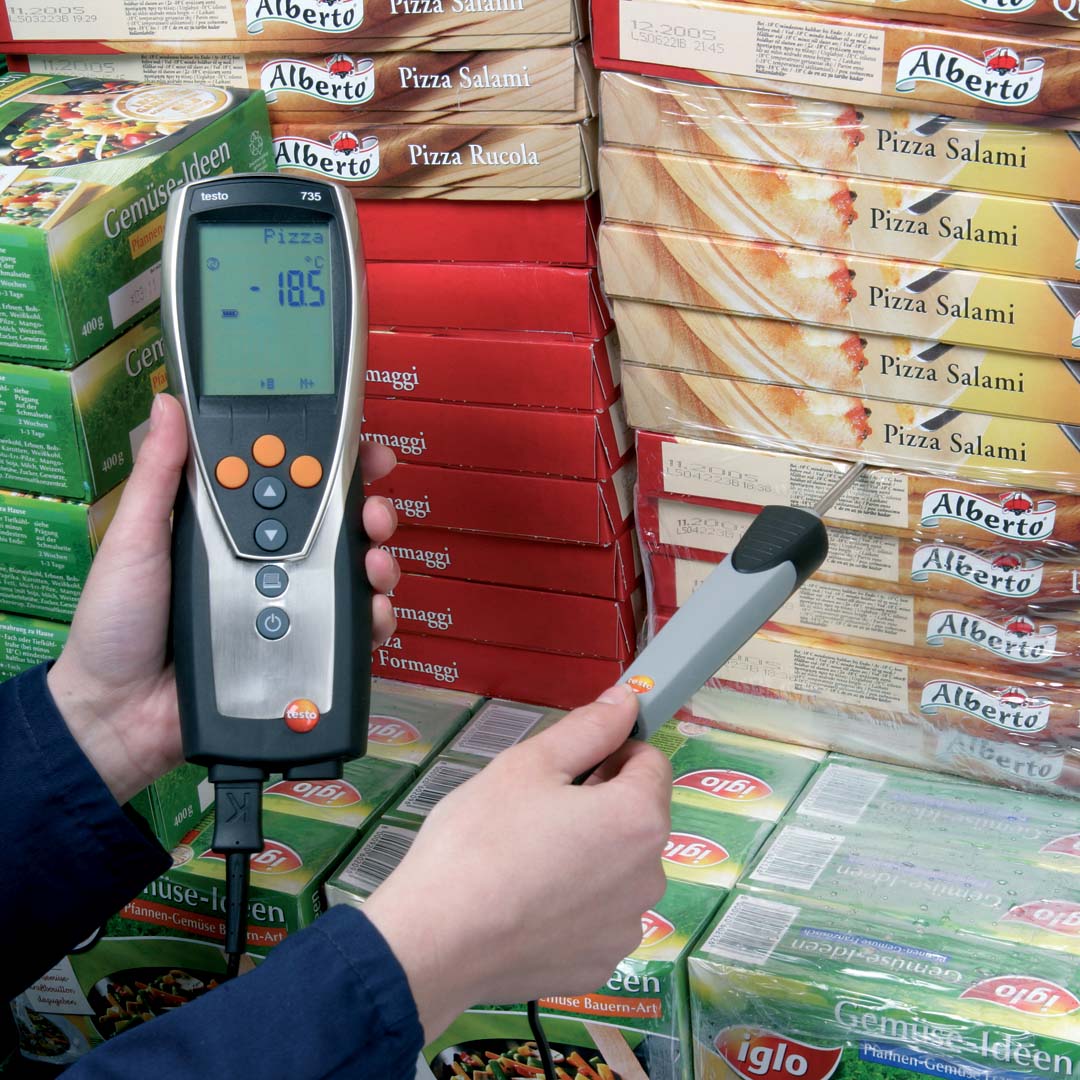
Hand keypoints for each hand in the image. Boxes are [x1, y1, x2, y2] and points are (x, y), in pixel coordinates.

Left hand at [47, 393, 401, 805]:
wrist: (118, 713)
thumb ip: (160, 476)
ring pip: (355, 574)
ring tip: (376, 563)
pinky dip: (374, 619)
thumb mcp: (134, 539)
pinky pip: (352, 631)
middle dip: (372, 510)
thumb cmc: (117, 621)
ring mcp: (290, 606)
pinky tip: (373, 612)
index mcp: (233, 528)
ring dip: (380, 561)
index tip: (364, 446)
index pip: (292, 484)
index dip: (334, 461)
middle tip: (378, 513)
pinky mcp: (304, 650)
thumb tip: (168, 403)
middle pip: (339, 527)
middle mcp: (271, 560)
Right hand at [363, 684, 671, 1040]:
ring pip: (618, 871)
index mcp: (639, 818)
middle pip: (636, 819)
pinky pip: (598, 919)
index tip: (566, 767)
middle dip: (599, 806)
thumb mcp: (528, 764)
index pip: (651, 762)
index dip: (610, 753)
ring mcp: (626, 929)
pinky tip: (527, 905)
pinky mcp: (599, 968)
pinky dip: (573, 908)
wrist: (437, 939)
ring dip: (590, 857)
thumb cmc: (481, 839)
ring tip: (527, 861)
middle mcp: (649, 876)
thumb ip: (588, 728)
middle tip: (536, 812)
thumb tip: (628, 700)